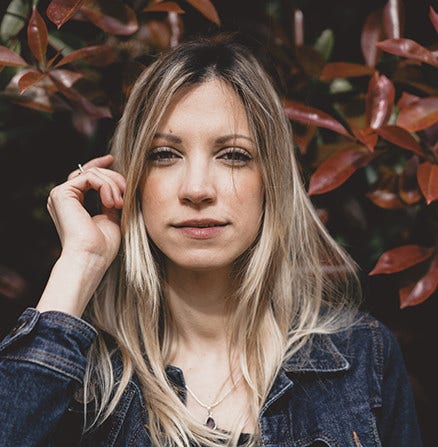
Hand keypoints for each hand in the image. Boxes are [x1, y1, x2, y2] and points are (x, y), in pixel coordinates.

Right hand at [36, 155, 125, 315]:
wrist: (91, 259)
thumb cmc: (102, 246)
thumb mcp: (112, 218)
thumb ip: (112, 201)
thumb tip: (119, 185)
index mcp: (73, 203)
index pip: (86, 176)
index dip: (100, 165)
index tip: (113, 159)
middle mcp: (63, 198)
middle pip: (92, 172)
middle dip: (114, 179)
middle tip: (126, 194)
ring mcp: (60, 195)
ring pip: (93, 173)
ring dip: (113, 185)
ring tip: (119, 204)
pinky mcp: (62, 193)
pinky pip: (90, 177)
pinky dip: (106, 186)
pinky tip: (112, 203)